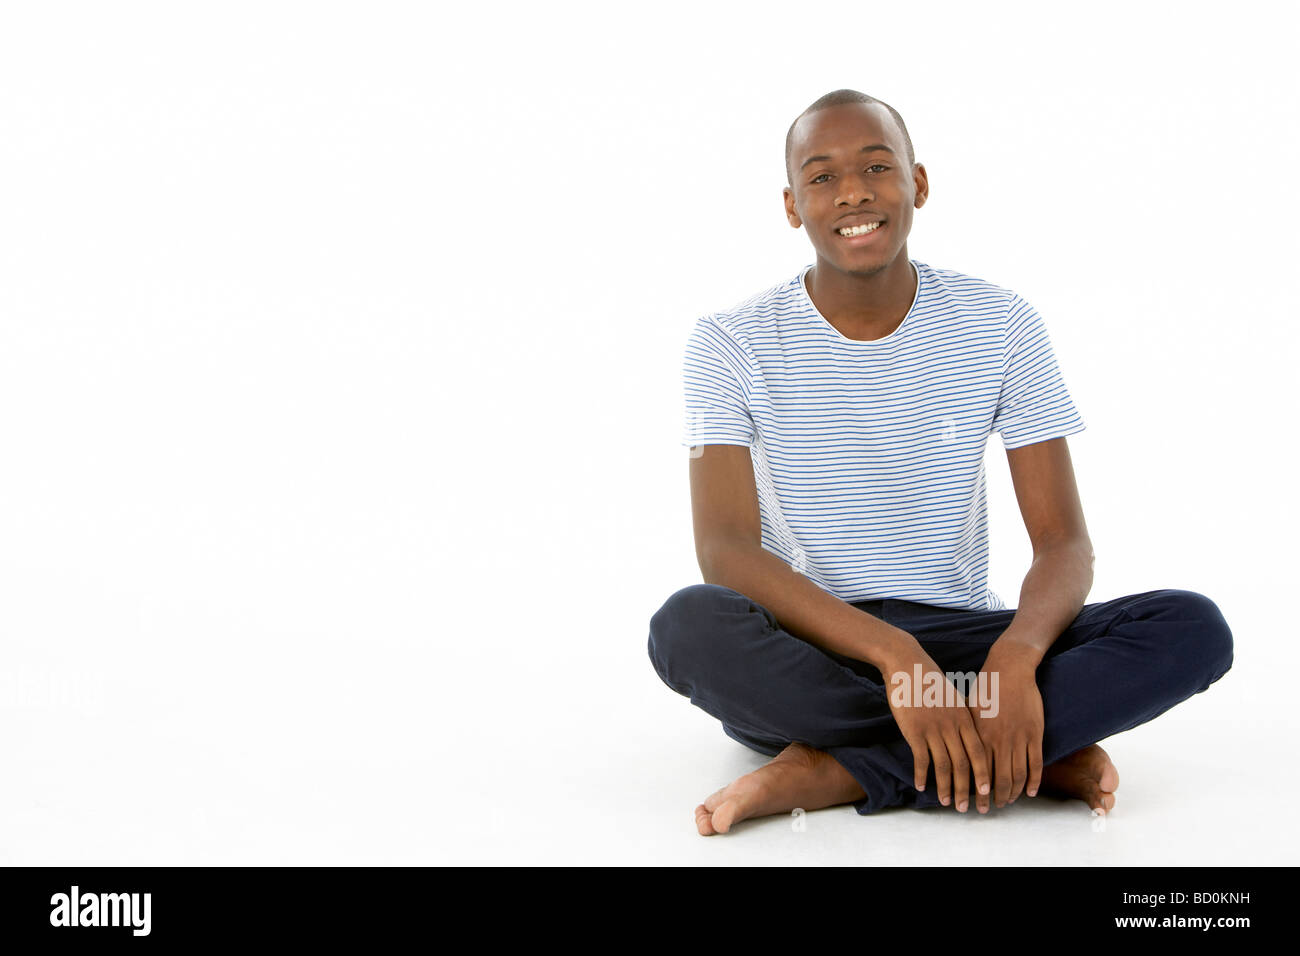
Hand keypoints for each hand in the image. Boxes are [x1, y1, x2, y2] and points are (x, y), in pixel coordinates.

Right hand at [881, 639, 990, 812]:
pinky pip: (921, 760)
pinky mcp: (914, 731)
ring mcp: (933, 730)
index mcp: (965, 719)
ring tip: (946, 802)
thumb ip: (963, 718)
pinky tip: (920, 786)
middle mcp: (952, 727)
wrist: (909, 665)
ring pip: (944, 766)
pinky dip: (922, 775)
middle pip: (964, 765)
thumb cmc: (931, 681)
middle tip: (967, 808)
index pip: (979, 754)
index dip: (984, 776)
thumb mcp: (954, 698)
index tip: (987, 793)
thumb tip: (968, 737)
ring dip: (945, 788)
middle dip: (966, 790)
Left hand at [967, 641, 1043, 810]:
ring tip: (1005, 802)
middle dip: (989, 798)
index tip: (967, 802)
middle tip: (985, 810)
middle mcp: (998, 740)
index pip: (975, 771)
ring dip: (1010, 793)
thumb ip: (960, 730)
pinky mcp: (1034, 734)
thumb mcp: (966, 709)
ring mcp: (1018, 738)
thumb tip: (946, 746)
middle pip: (995, 778)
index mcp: (978, 735)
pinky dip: (1033, 781)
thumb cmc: (985, 688)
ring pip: (1016, 775)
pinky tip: (1028, 792)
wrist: (1009, 669)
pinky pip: (1035, 764)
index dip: (971, 789)